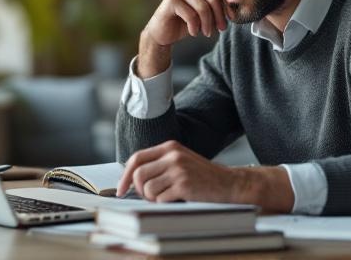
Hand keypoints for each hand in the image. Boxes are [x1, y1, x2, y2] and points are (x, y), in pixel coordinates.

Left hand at [116, 140, 240, 202]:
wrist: (230, 183)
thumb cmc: (203, 176)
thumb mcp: (181, 161)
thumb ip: (160, 164)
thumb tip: (132, 179)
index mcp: (170, 147)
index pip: (137, 158)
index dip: (125, 175)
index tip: (121, 189)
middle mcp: (173, 156)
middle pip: (139, 174)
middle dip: (139, 190)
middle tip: (148, 196)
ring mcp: (179, 170)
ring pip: (147, 188)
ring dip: (152, 198)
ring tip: (166, 197)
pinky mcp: (184, 185)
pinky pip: (160, 199)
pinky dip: (164, 203)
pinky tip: (177, 199)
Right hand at [137, 0, 226, 77]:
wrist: (163, 33)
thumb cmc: (185, 23)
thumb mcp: (204, 14)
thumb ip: (216, 7)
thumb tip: (234, 7)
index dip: (226, 6)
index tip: (231, 20)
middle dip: (219, 16)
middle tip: (220, 29)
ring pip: (203, 7)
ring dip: (207, 24)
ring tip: (206, 33)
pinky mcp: (171, 0)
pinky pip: (191, 15)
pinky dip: (195, 27)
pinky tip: (193, 32)